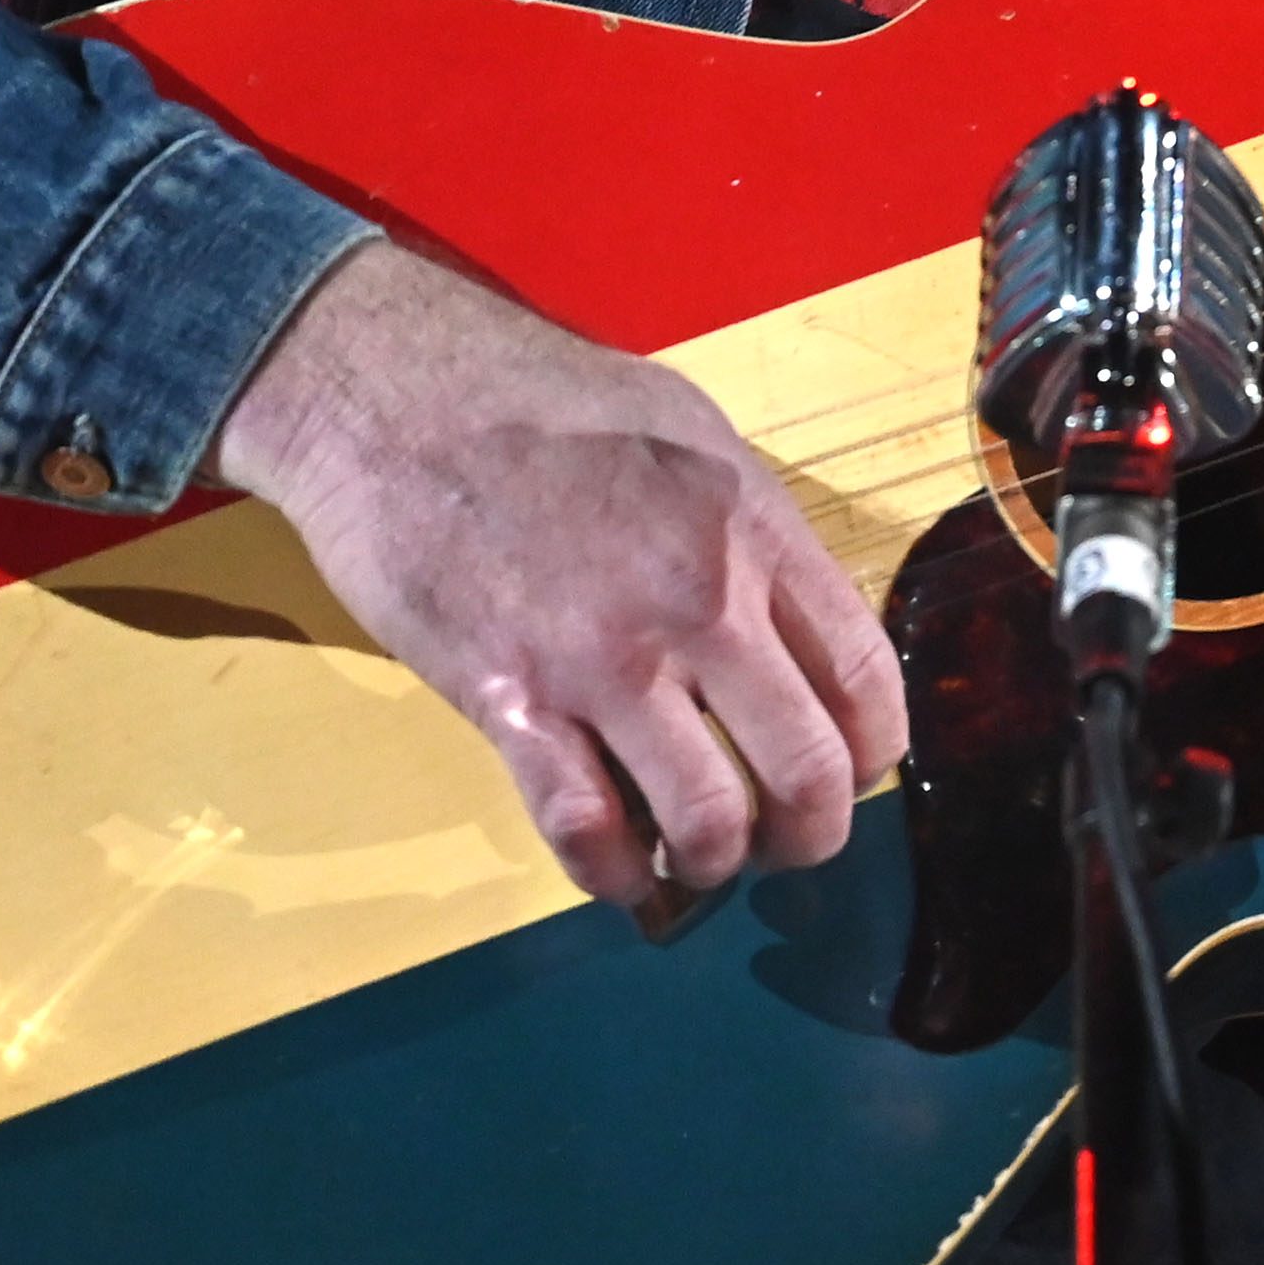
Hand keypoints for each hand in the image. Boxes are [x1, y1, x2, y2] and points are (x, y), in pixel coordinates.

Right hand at [216, 241, 908, 912]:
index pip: (865, 677)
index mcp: (752, 527)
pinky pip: (585, 829)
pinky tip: (617, 865)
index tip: (847, 769)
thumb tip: (785, 619)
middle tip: (782, 841)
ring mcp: (603, 660)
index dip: (871, 753)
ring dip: (712, 861)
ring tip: (693, 853)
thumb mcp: (687, 431)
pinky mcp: (509, 702)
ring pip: (708, 820)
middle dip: (809, 834)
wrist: (392, 392)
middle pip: (809, 770)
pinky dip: (613, 873)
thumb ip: (748, 531)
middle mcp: (699, 601)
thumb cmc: (540, 396)